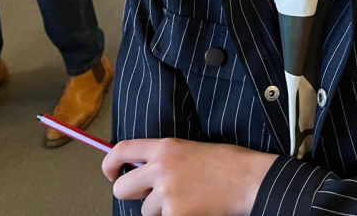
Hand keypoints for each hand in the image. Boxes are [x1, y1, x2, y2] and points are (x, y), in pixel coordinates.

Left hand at [104, 138, 275, 215]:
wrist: (248, 179)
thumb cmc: (226, 163)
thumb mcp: (190, 149)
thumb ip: (164, 159)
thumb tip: (142, 172)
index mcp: (165, 147)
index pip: (121, 150)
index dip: (109, 164)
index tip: (111, 174)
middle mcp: (160, 168)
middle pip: (122, 188)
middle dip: (132, 196)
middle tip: (151, 197)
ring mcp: (166, 193)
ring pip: (146, 211)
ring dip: (161, 211)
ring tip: (188, 200)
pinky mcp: (175, 214)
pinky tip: (195, 209)